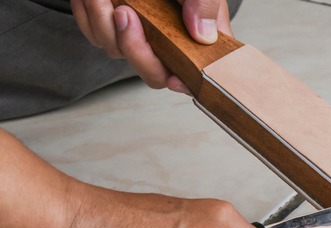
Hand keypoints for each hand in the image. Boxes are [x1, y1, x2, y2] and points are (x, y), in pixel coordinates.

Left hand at [71, 0, 234, 92]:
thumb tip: (204, 36)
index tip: (174, 78)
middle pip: (153, 72)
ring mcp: (140, 35)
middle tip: (125, 12)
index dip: (186, 82)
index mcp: (196, 35)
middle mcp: (168, 40)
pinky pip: (95, 36)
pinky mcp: (113, 27)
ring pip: (117, 52)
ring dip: (104, 23)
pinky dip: (89, 16)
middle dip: (134, 48)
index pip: (195, 71)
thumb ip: (205, 4)